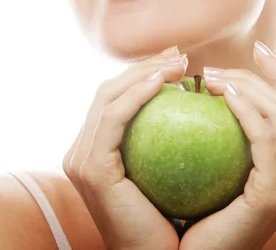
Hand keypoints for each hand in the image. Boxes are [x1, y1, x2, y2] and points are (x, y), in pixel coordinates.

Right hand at [62, 45, 187, 249]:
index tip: (179, 62)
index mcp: (95, 150)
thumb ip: (168, 139)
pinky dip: (137, 95)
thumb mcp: (170, 169)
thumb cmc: (174, 219)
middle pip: (109, 90)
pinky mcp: (90, 168)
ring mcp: (81, 159)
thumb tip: (194, 100)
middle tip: (181, 56)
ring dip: (144, 73)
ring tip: (180, 65)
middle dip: (144, 66)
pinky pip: (114, 119)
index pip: (116, 98)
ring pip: (108, 97)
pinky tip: (164, 83)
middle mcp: (80, 150)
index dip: (144, 73)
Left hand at [179, 41, 275, 249]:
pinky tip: (220, 94)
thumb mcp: (214, 168)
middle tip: (212, 70)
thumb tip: (206, 91)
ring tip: (208, 77)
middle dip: (257, 76)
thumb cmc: (195, 215)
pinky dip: (246, 109)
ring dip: (246, 86)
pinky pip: (265, 137)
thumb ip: (224, 137)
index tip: (257, 49)